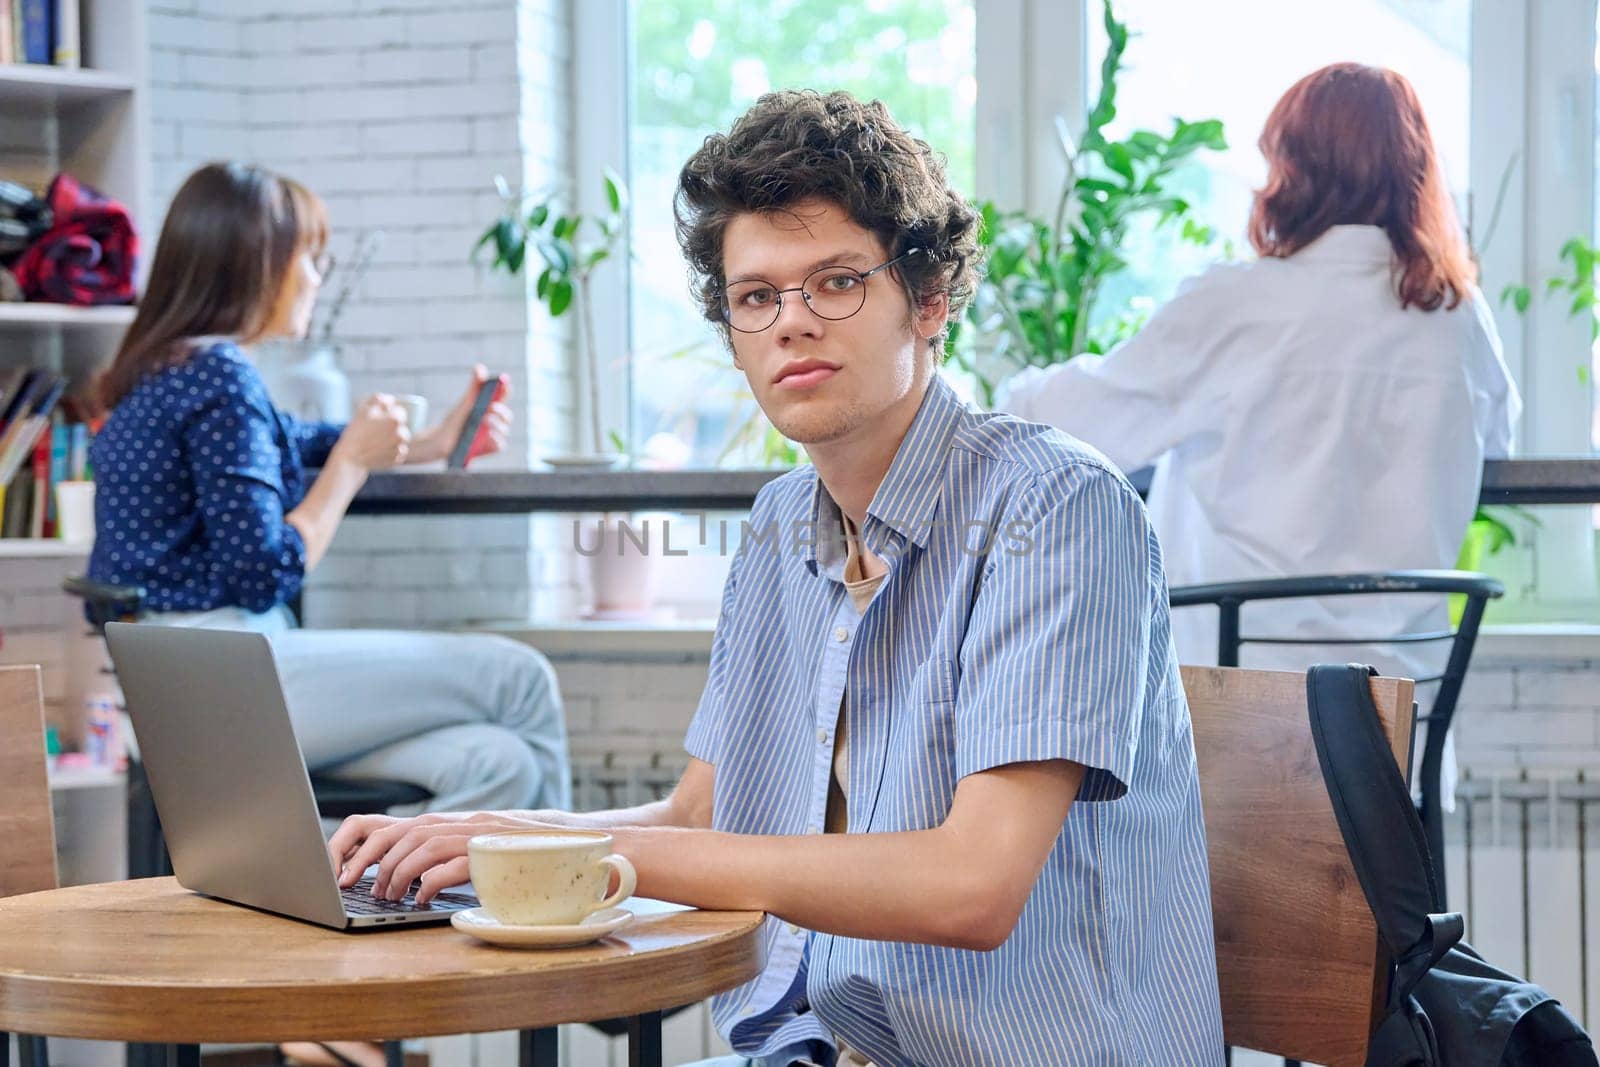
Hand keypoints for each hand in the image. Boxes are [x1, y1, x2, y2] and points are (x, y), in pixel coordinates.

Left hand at [328, 810, 550, 903]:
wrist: (574, 848)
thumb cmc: (521, 859)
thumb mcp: (475, 855)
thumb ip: (442, 859)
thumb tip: (403, 880)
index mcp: (449, 824)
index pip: (390, 824)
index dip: (358, 844)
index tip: (339, 869)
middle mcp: (461, 824)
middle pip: (400, 830)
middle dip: (368, 858)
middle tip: (350, 884)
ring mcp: (478, 836)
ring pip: (422, 844)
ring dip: (396, 873)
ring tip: (388, 897)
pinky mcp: (494, 854)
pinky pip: (452, 865)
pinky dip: (429, 883)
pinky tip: (421, 900)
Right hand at [331, 394, 408, 470]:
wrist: (350, 457)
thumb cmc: (356, 432)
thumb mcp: (364, 410)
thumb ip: (379, 400)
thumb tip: (391, 399)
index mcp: (395, 419)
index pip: (400, 412)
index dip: (389, 414)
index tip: (379, 419)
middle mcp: (402, 434)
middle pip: (401, 427)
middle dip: (391, 428)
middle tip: (376, 432)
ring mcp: (400, 448)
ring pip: (400, 440)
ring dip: (392, 439)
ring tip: (376, 441)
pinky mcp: (398, 459)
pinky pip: (398, 452)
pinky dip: (391, 451)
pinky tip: (378, 450)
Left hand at [410, 364, 512, 464]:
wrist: (442, 442)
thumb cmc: (455, 421)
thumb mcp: (465, 402)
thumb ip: (475, 386)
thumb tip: (480, 368)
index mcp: (490, 408)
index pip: (503, 396)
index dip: (505, 388)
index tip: (504, 381)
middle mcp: (495, 421)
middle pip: (507, 415)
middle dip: (501, 410)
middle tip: (491, 406)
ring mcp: (494, 435)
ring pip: (504, 429)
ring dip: (497, 424)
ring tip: (485, 420)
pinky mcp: (491, 448)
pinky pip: (500, 444)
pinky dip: (496, 439)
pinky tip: (488, 434)